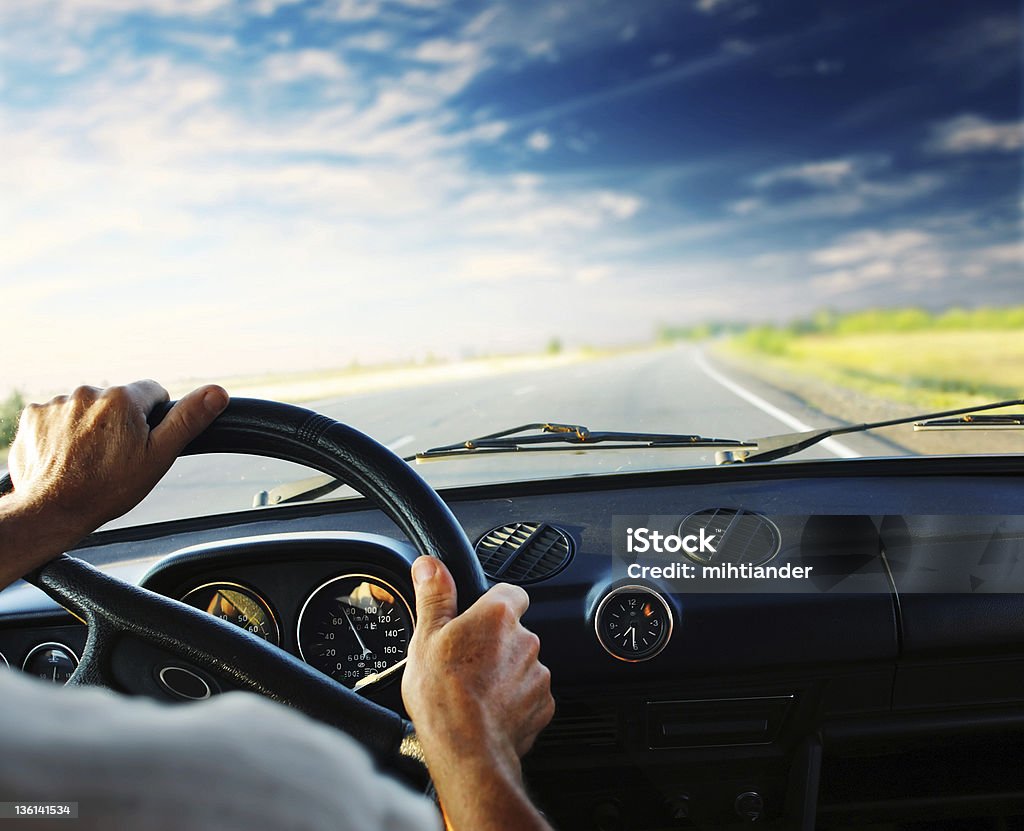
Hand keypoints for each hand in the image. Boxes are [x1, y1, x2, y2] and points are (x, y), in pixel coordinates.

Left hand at [1, 381, 227, 584]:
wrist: (51, 511)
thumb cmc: (107, 488)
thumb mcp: (159, 456)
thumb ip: (188, 420)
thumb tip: (218, 392)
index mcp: (123, 399)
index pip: (152, 391)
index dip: (153, 417)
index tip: (143, 441)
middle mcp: (88, 393)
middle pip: (117, 401)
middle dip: (120, 422)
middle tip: (116, 456)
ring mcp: (57, 404)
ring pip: (86, 409)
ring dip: (90, 427)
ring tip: (88, 460)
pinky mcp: (34, 416)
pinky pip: (57, 417)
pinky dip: (62, 433)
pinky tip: (65, 457)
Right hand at [402, 556, 554, 830]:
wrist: (467, 750)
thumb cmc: (443, 695)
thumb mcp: (426, 637)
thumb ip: (434, 595)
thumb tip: (429, 564)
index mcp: (498, 615)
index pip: (510, 592)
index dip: (493, 603)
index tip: (477, 618)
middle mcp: (526, 640)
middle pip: (514, 631)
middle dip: (495, 644)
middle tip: (465, 662)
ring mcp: (538, 674)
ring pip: (522, 665)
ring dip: (505, 673)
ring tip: (474, 691)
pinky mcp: (544, 705)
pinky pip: (529, 695)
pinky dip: (514, 701)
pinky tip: (488, 711)